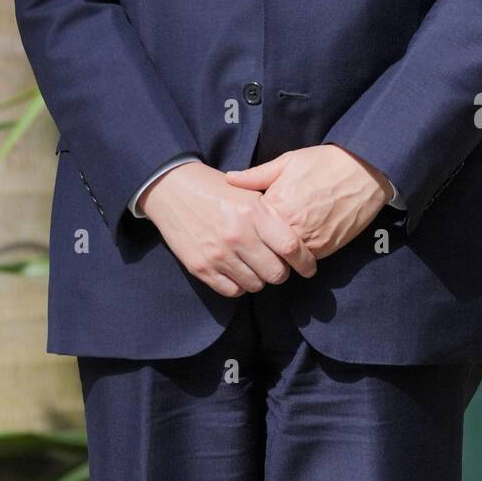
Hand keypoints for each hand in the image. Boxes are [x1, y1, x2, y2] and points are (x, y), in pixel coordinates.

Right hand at [139, 161, 317, 297]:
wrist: (173, 189)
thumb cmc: (215, 189)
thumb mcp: (248, 191)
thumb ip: (271, 214)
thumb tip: (298, 240)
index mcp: (253, 212)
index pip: (290, 247)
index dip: (305, 262)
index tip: (308, 267)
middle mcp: (237, 235)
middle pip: (276, 273)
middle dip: (280, 272)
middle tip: (275, 264)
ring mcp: (218, 254)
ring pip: (256, 285)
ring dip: (258, 278)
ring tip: (252, 264)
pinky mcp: (201, 267)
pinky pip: (232, 291)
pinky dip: (238, 285)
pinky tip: (236, 270)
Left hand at [224, 145, 391, 258]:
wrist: (364, 171)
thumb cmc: (324, 162)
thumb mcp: (288, 161)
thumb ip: (256, 175)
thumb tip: (229, 178)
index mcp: (278, 203)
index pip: (250, 228)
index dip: (246, 229)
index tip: (243, 227)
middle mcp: (292, 225)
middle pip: (265, 249)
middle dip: (259, 249)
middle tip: (256, 244)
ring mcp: (311, 239)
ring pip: (285, 260)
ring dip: (279, 256)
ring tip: (276, 246)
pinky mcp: (327, 248)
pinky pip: (305, 260)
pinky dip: (299, 257)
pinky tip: (296, 246)